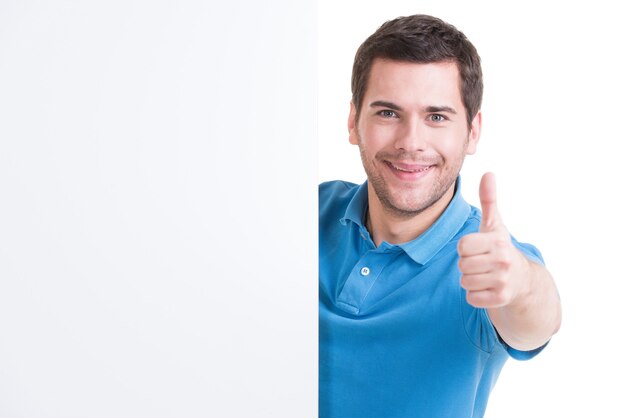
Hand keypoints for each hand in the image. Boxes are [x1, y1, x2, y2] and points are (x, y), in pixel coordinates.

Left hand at [457, 173, 530, 308]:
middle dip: (467, 264)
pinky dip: (475, 295)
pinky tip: (487, 287)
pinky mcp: (501, 299)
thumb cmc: (500, 248)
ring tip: (484, 274)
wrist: (522, 279)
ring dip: (471, 279)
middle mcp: (503, 261)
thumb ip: (488, 200)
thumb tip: (488, 173)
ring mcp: (503, 281)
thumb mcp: (494, 224)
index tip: (478, 247)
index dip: (466, 247)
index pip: (462, 245)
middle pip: (462, 264)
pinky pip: (471, 298)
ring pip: (465, 282)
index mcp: (498, 241)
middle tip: (482, 262)